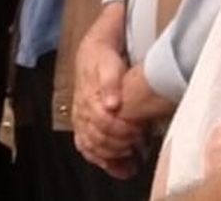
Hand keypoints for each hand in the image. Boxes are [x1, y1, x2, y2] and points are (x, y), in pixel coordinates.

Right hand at [73, 29, 142, 177]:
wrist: (92, 52)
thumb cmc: (103, 58)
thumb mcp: (109, 62)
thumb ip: (110, 82)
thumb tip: (111, 104)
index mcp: (89, 98)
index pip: (103, 123)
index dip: (122, 131)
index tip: (139, 133)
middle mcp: (82, 111)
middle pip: (98, 139)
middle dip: (118, 147)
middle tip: (138, 147)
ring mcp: (81, 120)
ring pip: (91, 148)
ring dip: (111, 158)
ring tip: (129, 164)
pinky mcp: (83, 125)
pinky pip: (87, 149)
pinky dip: (102, 161)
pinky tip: (117, 168)